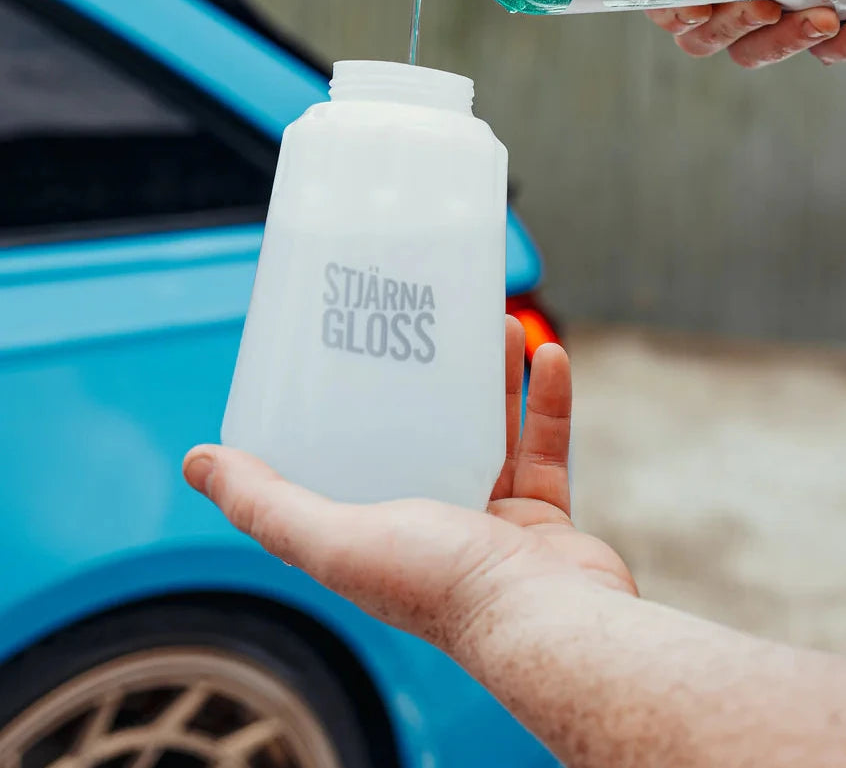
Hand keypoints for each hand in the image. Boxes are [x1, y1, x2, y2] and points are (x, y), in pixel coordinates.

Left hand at [183, 317, 635, 654]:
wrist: (547, 620)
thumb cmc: (440, 585)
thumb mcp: (336, 538)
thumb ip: (268, 503)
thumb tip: (198, 461)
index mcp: (373, 535)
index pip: (347, 463)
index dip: (344, 409)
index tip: (347, 351)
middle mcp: (428, 528)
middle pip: (425, 435)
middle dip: (432, 379)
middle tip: (434, 325)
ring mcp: (489, 521)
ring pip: (489, 432)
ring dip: (495, 376)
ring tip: (497, 324)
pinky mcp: (542, 514)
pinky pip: (544, 446)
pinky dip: (546, 400)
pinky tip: (549, 355)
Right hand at [648, 0, 845, 68]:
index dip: (672, 10)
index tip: (698, 7)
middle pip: (707, 34)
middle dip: (732, 30)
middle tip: (767, 8)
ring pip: (760, 50)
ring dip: (785, 46)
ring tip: (826, 18)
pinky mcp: (833, 12)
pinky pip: (825, 52)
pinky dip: (843, 48)